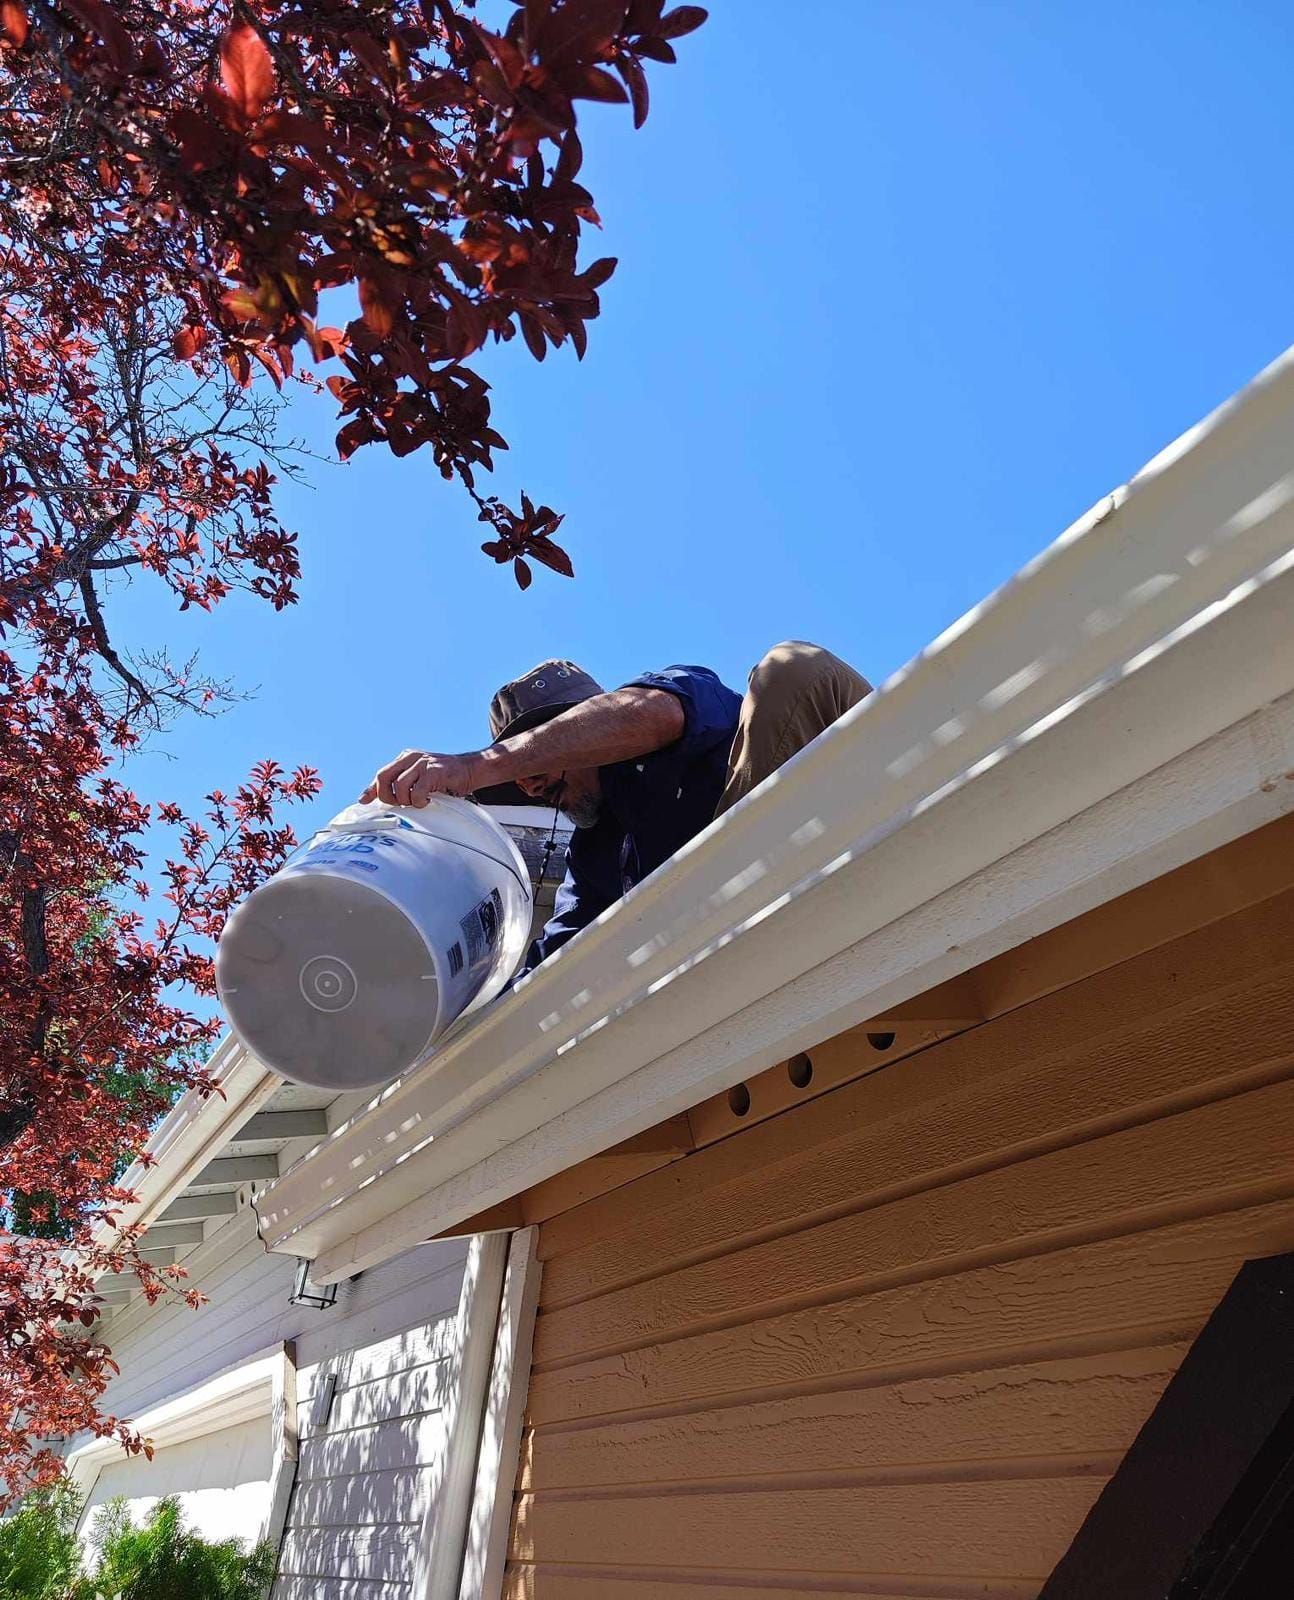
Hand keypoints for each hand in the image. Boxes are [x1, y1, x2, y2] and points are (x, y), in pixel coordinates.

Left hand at [360, 749, 480, 806]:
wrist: (471, 770)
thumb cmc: (444, 778)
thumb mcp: (418, 779)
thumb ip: (397, 786)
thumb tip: (369, 799)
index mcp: (405, 758)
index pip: (381, 774)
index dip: (372, 789)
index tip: (364, 802)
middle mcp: (411, 757)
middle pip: (384, 777)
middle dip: (387, 796)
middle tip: (400, 804)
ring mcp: (422, 763)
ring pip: (399, 786)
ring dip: (406, 800)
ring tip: (418, 802)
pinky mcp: (434, 771)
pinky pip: (417, 791)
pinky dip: (419, 801)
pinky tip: (428, 800)